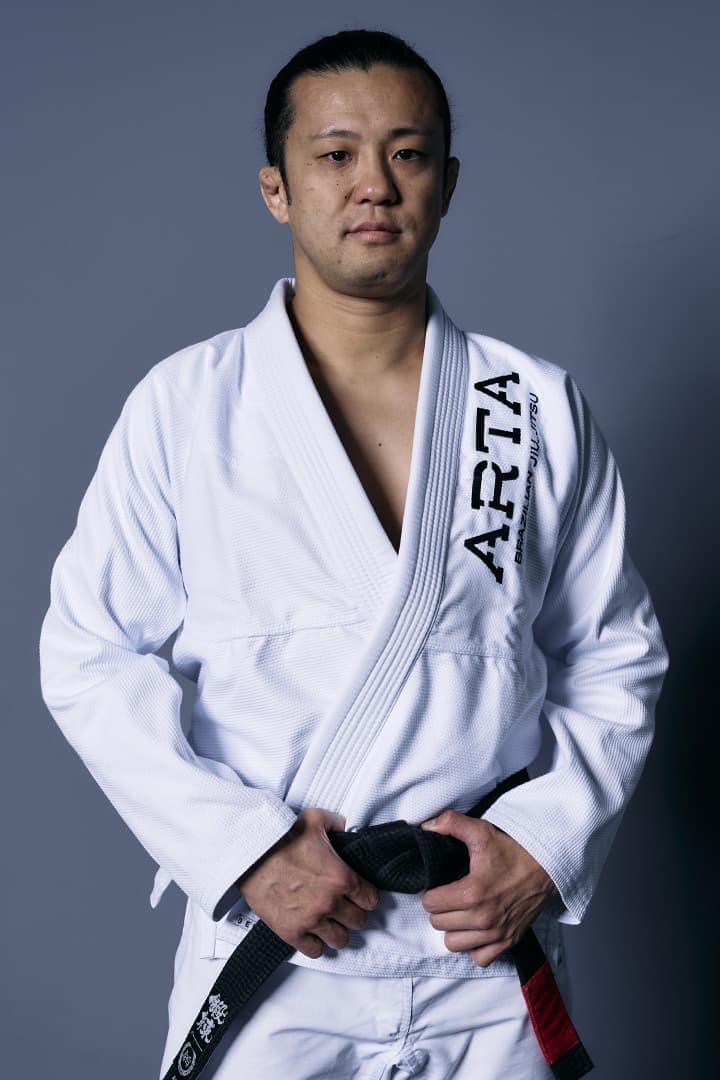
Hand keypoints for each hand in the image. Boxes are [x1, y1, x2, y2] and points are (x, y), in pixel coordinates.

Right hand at [236, 808, 379, 958]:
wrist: (251, 853)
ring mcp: (311, 919)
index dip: (366, 896)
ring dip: (338, 931)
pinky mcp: (291, 931)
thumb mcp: (315, 819)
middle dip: (354, 913)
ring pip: (340, 939)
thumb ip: (337, 824)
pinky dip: (316, 944)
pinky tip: (313, 933)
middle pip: (358, 921)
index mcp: (341, 877)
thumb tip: (343, 827)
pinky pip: (315, 950)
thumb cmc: (280, 837)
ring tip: (331, 923)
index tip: (360, 895)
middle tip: (345, 907)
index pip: (371, 900)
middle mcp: (330, 902)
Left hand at [420, 811, 556, 967]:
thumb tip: (426, 825)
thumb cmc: (514, 850)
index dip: (431, 893)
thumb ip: (450, 823)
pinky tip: (474, 930)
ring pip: (454, 944)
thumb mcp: (481, 831)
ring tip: (460, 913)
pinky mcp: (509, 942)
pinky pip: (479, 958)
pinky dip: (474, 947)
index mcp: (473, 892)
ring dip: (453, 929)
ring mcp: (497, 933)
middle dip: (440, 909)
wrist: (547, 866)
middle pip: (439, 924)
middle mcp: (483, 918)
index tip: (440, 887)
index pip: (430, 904)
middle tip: (450, 897)